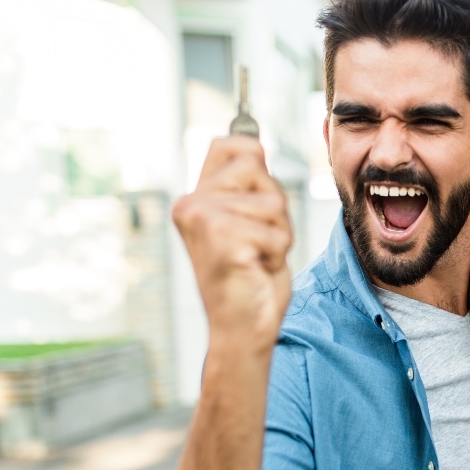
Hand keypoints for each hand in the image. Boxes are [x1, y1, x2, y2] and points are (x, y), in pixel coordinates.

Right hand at [172, 136, 292, 350]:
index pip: (235, 145)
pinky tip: (256, 270)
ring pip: (273, 201)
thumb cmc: (250, 278)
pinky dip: (278, 253)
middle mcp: (190, 204)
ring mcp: (203, 219)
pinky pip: (277, 230)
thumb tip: (251, 140)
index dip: (258, 167)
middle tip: (256, 242)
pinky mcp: (223, 238)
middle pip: (260, 169)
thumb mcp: (249, 220)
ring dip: (278, 233)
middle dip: (274, 208)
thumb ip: (246, 184)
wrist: (241, 330)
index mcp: (193, 198)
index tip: (254, 208)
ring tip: (257, 258)